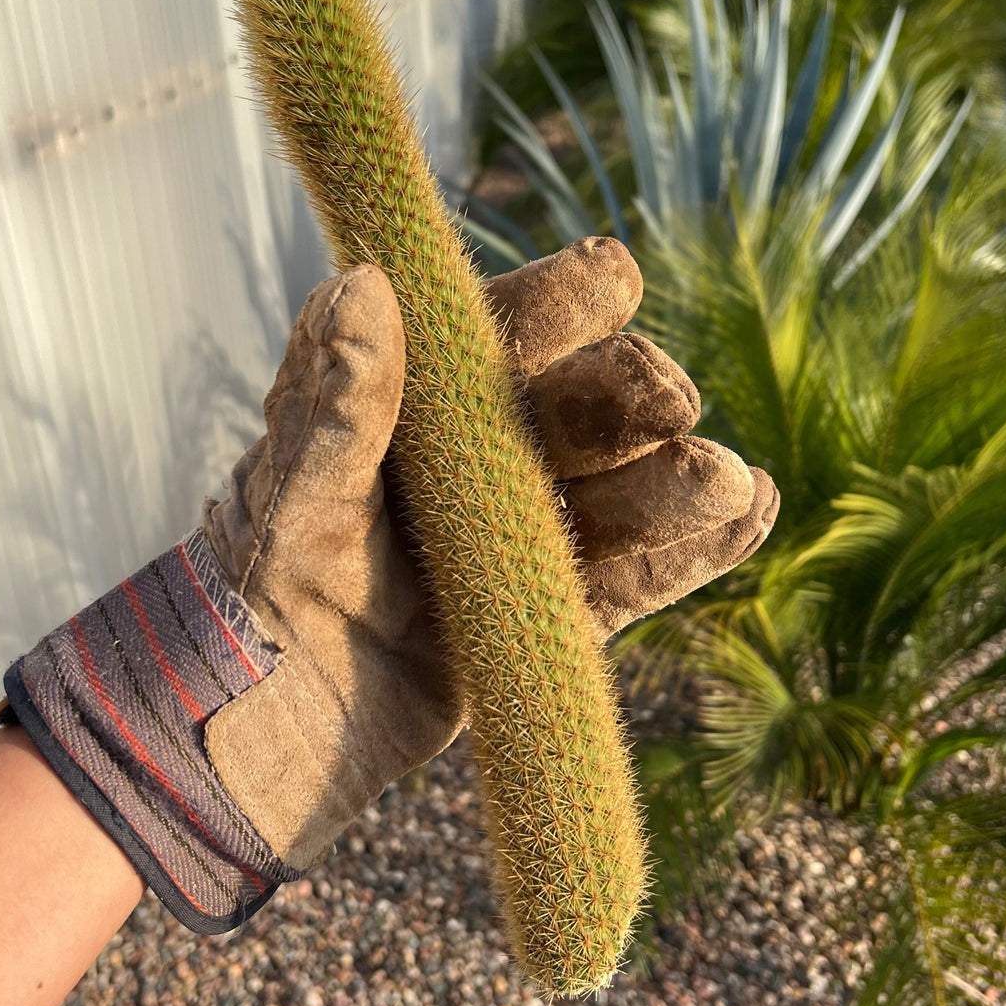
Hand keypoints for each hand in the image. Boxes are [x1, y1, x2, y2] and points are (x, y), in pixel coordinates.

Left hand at [202, 237, 778, 869]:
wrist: (272, 723)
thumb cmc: (255, 590)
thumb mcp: (288, 495)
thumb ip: (334, 404)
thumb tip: (366, 284)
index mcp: (419, 400)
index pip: (502, 331)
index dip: (561, 302)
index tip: (612, 282)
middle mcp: (485, 455)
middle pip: (579, 409)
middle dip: (631, 397)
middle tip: (669, 401)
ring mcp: (526, 534)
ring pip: (618, 494)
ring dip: (677, 483)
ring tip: (731, 482)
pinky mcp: (552, 612)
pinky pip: (631, 579)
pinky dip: (688, 556)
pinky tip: (750, 517)